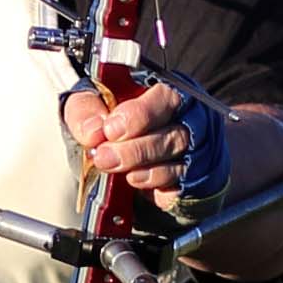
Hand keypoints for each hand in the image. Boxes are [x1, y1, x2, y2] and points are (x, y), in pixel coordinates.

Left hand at [63, 75, 228, 222]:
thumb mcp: (90, 105)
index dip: (140, 114)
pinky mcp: (193, 182)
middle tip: (104, 157)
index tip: (111, 129)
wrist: (116, 152)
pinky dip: (156, 188)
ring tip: (117, 171)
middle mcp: (190, 121)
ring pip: (179, 164)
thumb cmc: (109, 120)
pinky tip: (136, 182)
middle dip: (135, 150)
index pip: (165, 98)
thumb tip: (93, 131)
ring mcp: (196, 153)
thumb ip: (86, 112)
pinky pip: (179, 188)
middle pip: (174, 135)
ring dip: (145, 171)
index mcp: (168, 93)